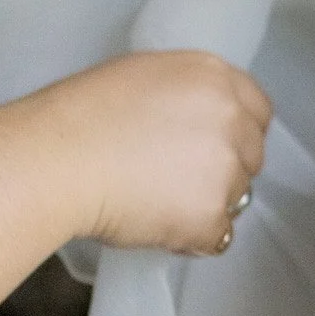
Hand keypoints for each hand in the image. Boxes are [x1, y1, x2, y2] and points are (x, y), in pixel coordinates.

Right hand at [31, 51, 271, 256]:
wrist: (56, 159)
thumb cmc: (81, 114)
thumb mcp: (143, 77)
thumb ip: (185, 95)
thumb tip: (194, 121)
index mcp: (215, 79)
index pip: (258, 110)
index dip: (236, 132)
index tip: (210, 146)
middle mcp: (232, 121)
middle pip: (251, 155)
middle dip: (224, 169)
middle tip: (175, 177)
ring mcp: (226, 171)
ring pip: (236, 197)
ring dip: (207, 204)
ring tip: (156, 202)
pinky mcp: (211, 217)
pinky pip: (217, 237)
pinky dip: (191, 239)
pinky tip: (155, 226)